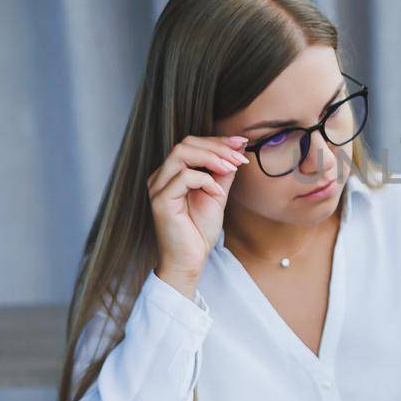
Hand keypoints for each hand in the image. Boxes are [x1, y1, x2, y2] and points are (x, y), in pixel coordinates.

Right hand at [148, 135, 251, 297]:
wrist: (190, 259)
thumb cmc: (199, 230)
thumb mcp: (218, 194)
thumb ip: (224, 172)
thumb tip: (237, 148)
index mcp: (173, 173)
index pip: (192, 144)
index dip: (217, 141)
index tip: (241, 143)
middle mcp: (162, 177)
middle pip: (185, 143)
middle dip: (217, 147)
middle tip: (239, 158)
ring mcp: (158, 187)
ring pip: (181, 153)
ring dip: (212, 158)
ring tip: (231, 169)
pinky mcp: (161, 200)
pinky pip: (184, 177)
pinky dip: (206, 180)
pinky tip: (218, 193)